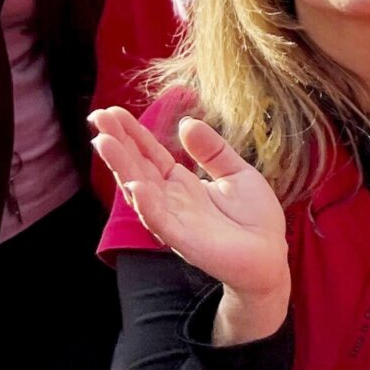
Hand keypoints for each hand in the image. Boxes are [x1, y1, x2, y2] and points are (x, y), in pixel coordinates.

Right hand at [89, 107, 291, 343]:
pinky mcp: (185, 241)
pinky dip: (147, 204)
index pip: (150, 154)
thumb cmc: (255, 218)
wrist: (271, 257)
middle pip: (137, 168)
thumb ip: (212, 150)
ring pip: (140, 191)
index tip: (110, 111)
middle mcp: (171, 201)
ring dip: (122, 168)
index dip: (131, 134)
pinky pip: (161, 221)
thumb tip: (186, 123)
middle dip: (117, 143)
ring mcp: (174, 221)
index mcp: (182, 183)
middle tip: (98, 117)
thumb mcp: (237, 172)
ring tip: (104, 142)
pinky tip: (135, 185)